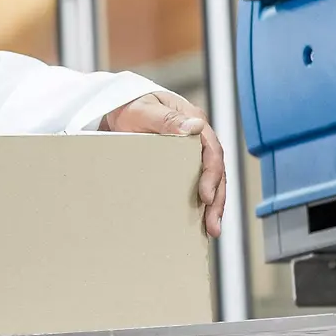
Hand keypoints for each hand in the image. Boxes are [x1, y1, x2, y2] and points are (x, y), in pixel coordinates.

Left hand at [100, 91, 227, 237]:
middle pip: (216, 170)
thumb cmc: (131, 106)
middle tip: (213, 223)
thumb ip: (167, 118)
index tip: (206, 196)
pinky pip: (196, 183)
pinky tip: (200, 220)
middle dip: (218, 198)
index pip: (212, 151)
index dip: (212, 175)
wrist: (118, 108)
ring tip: (212, 229)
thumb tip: (196, 126)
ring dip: (213, 205)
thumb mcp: (145, 111)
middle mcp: (198, 138)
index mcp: (194, 122)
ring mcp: (191, 151)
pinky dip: (201, 202)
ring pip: (211, 180)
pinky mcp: (182, 163)